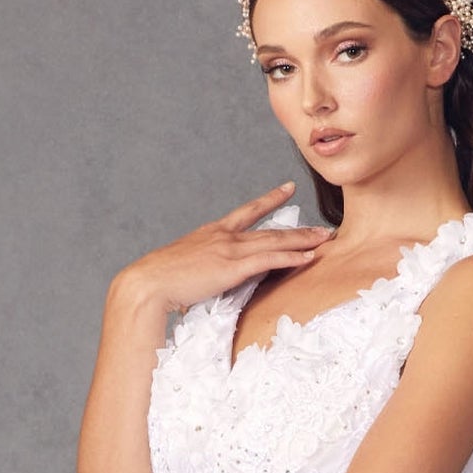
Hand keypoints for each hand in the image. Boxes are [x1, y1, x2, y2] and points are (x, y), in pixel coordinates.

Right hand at [117, 183, 335, 315]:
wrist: (148, 283)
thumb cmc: (158, 283)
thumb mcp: (183, 270)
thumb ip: (201, 271)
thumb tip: (204, 282)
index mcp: (211, 234)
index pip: (247, 213)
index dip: (269, 201)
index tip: (287, 189)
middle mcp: (224, 236)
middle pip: (269, 228)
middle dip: (298, 228)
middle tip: (321, 226)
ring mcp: (229, 250)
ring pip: (274, 241)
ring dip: (303, 241)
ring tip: (324, 239)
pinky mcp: (232, 267)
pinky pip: (269, 259)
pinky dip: (291, 257)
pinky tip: (309, 257)